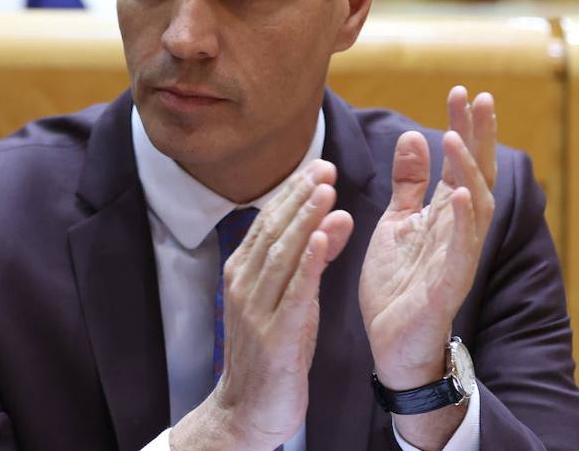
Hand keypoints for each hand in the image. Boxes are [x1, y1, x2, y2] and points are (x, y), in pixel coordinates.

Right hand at [170, 161, 353, 450]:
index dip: (293, 192)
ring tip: (326, 190)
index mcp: (243, 271)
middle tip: (326, 167)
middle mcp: (244, 284)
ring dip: (305, 219)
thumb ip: (312, 259)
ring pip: (282, 254)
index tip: (318, 166)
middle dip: (300, 196)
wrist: (247, 412)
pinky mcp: (274, 336)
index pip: (269, 221)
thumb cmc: (271, 354)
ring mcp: (256, 310)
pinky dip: (309, 263)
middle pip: (273, 230)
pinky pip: (294, 293)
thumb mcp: (292, 301)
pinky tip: (324, 238)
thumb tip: (336, 215)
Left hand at [359, 86, 496, 390]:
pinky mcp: (448, 285)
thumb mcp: (398, 222)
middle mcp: (460, 231)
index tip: (462, 91)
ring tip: (455, 136)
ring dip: (467, 171)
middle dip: (479, 136)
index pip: (461, 162)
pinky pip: (460, 249)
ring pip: (473, 207)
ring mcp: (457, 257)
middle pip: (476, 174)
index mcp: (446, 214)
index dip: (465, 126)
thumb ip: (409, 183)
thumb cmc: (399, 284)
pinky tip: (458, 193)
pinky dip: (462, 221)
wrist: (392, 344)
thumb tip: (412, 135)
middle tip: (478, 96)